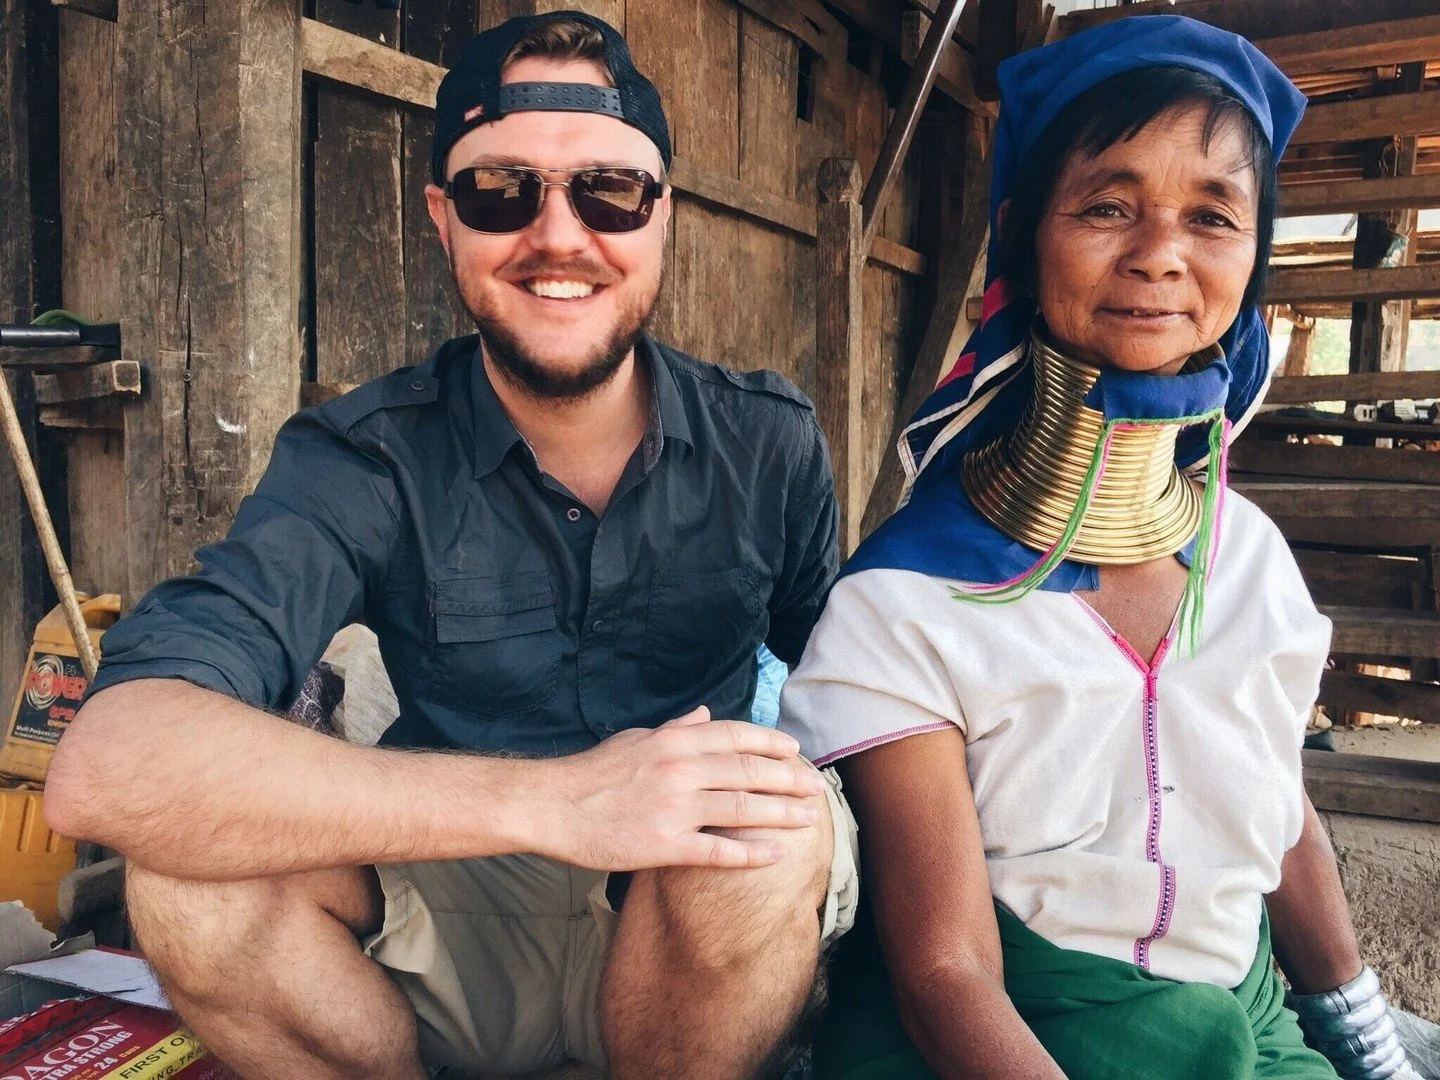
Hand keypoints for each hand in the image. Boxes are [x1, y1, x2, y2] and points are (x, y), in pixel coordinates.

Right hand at [534, 707, 826, 870]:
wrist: (552, 805)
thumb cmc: (592, 772)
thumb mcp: (635, 738)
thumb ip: (674, 728)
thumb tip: (703, 714)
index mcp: (675, 741)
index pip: (736, 737)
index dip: (771, 745)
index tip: (795, 752)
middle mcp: (681, 769)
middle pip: (749, 772)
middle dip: (789, 779)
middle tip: (816, 787)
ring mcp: (675, 808)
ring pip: (742, 808)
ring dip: (782, 813)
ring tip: (809, 819)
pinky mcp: (665, 845)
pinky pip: (718, 849)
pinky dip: (751, 852)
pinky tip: (776, 854)